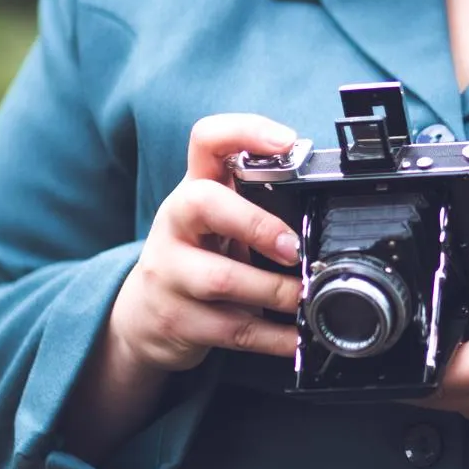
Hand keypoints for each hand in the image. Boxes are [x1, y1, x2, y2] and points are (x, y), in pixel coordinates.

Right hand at [106, 114, 304, 376]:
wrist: (142, 317)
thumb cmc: (198, 256)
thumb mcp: (219, 221)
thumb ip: (257, 204)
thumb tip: (325, 209)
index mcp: (194, 188)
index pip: (207, 139)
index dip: (246, 131)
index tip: (288, 142)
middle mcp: (176, 222)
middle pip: (202, 202)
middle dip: (256, 223)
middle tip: (294, 247)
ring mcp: (169, 271)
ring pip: (220, 278)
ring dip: (273, 290)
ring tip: (305, 296)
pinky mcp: (176, 318)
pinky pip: (230, 330)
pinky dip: (272, 337)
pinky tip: (296, 337)